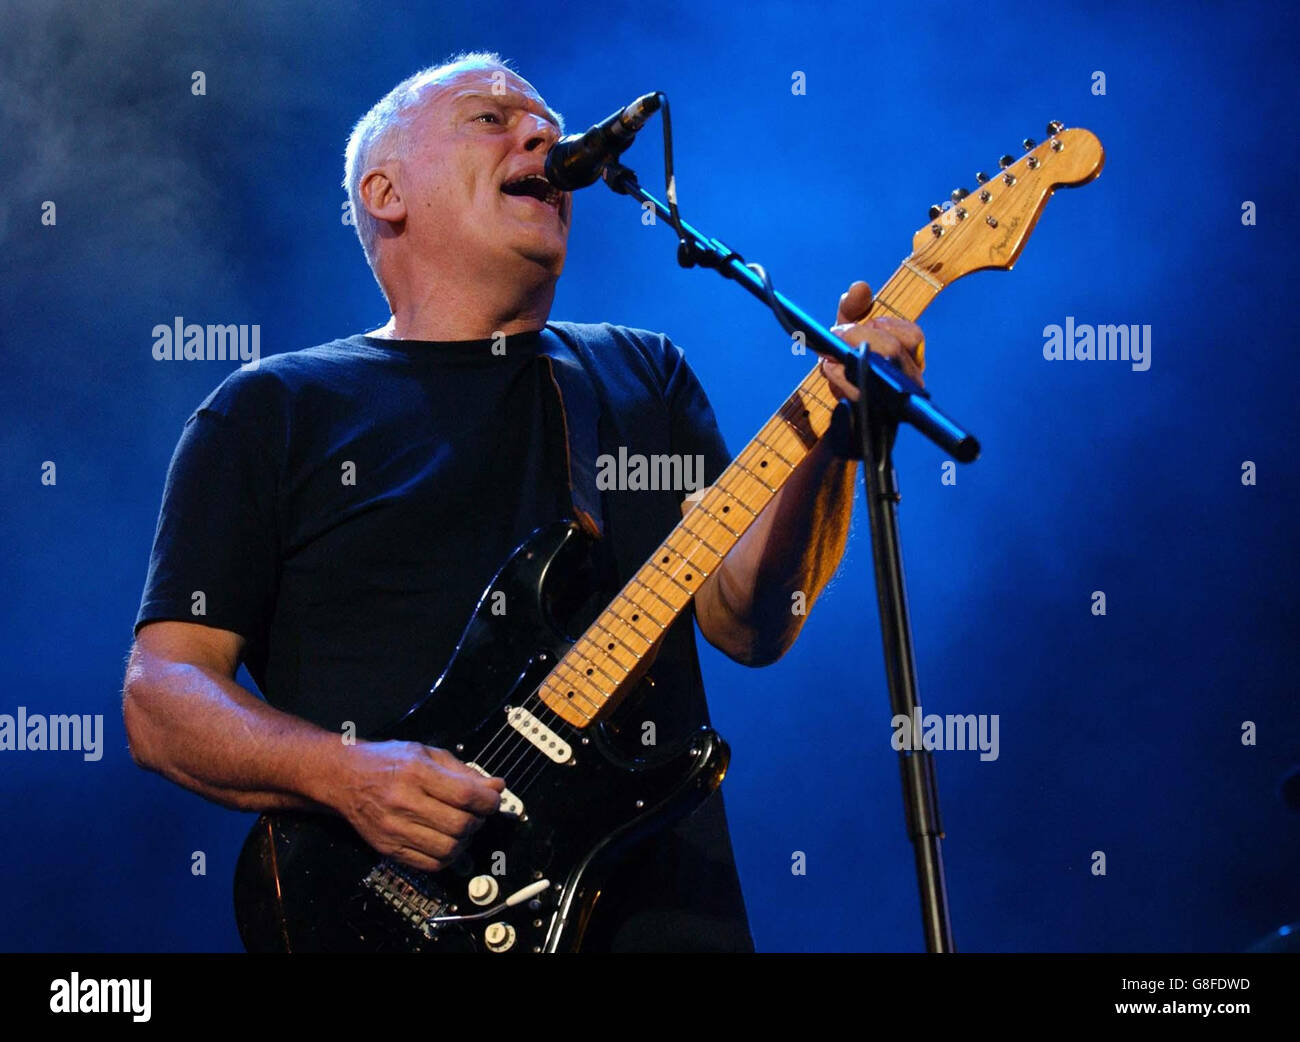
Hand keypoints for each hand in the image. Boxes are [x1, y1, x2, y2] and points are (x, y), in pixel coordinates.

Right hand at [332, 740, 504, 871]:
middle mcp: (404, 801)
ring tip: (462, 828)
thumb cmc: (387, 762)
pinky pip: (430, 864)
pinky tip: (447, 842)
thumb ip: (463, 771)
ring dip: (465, 841)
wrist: (344, 778)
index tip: (493, 799)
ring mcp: (395, 828)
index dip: (488, 801)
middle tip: (478, 813)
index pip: (465, 794)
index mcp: (416, 772)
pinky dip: (448, 857)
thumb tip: (496, 787)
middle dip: (478, 821)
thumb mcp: (427, 754)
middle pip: (460, 824)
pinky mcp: (389, 848)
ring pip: (448, 849)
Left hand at [819, 281, 925, 400]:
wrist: (835, 390)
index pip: (912, 336)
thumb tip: (860, 288)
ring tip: (829, 355)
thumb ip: (854, 305)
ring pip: (878, 377)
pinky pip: (861, 396)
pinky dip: (842, 379)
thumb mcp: (850, 326)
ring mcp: (893, 398)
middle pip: (893, 352)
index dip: (886, 326)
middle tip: (837, 334)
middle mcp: (908, 378)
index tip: (864, 321)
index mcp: (910, 354)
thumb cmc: (848, 353)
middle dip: (862, 338)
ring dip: (849, 360)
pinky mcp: (873, 412)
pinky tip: (829, 368)